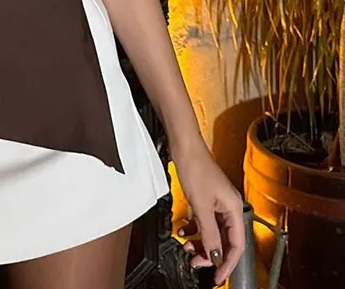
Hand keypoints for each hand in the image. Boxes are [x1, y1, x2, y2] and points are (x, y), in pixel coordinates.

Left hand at [173, 143, 244, 285]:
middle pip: (225, 240)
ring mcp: (217, 202)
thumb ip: (208, 233)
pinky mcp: (206, 198)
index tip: (218, 277)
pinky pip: (204, 221)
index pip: (237, 244)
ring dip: (201, 242)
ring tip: (188, 248)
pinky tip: (184, 231)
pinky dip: (195, 229)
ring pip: (213, 232)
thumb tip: (215, 255)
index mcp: (234, 208)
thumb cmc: (195, 167)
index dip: (228, 263)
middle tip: (197, 262)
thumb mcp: (200, 205)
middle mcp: (229, 206)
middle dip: (211, 253)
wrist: (184, 145)